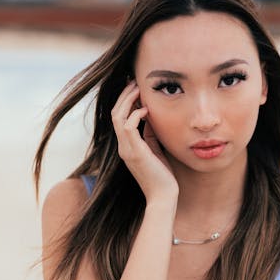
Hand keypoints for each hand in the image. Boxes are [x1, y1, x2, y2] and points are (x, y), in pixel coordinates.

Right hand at [111, 81, 177, 202]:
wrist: (164, 197)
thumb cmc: (163, 177)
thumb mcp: (156, 151)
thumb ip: (150, 136)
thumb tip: (151, 119)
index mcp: (127, 146)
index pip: (119, 118)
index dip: (125, 101)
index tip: (135, 88)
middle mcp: (123, 147)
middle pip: (115, 113)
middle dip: (124, 95)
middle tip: (134, 81)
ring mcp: (127, 149)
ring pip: (118, 117)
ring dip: (128, 100)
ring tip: (139, 88)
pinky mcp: (135, 152)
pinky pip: (128, 126)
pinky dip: (136, 114)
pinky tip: (147, 109)